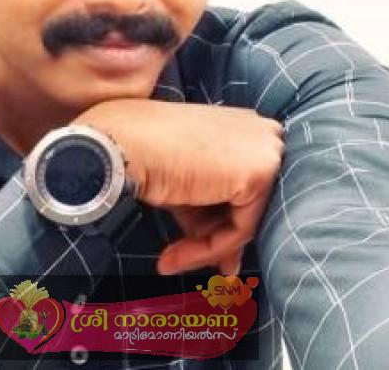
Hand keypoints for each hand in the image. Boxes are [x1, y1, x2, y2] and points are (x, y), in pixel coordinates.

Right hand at [73, 99, 283, 274]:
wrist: (121, 144)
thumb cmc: (143, 155)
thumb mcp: (185, 185)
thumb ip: (208, 213)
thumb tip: (228, 263)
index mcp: (244, 125)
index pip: (244, 182)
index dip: (220, 217)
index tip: (197, 245)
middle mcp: (263, 132)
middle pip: (248, 201)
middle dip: (218, 235)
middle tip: (185, 260)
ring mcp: (267, 150)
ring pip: (246, 217)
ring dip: (207, 247)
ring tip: (170, 260)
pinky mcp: (261, 172)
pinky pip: (241, 228)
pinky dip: (210, 249)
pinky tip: (175, 256)